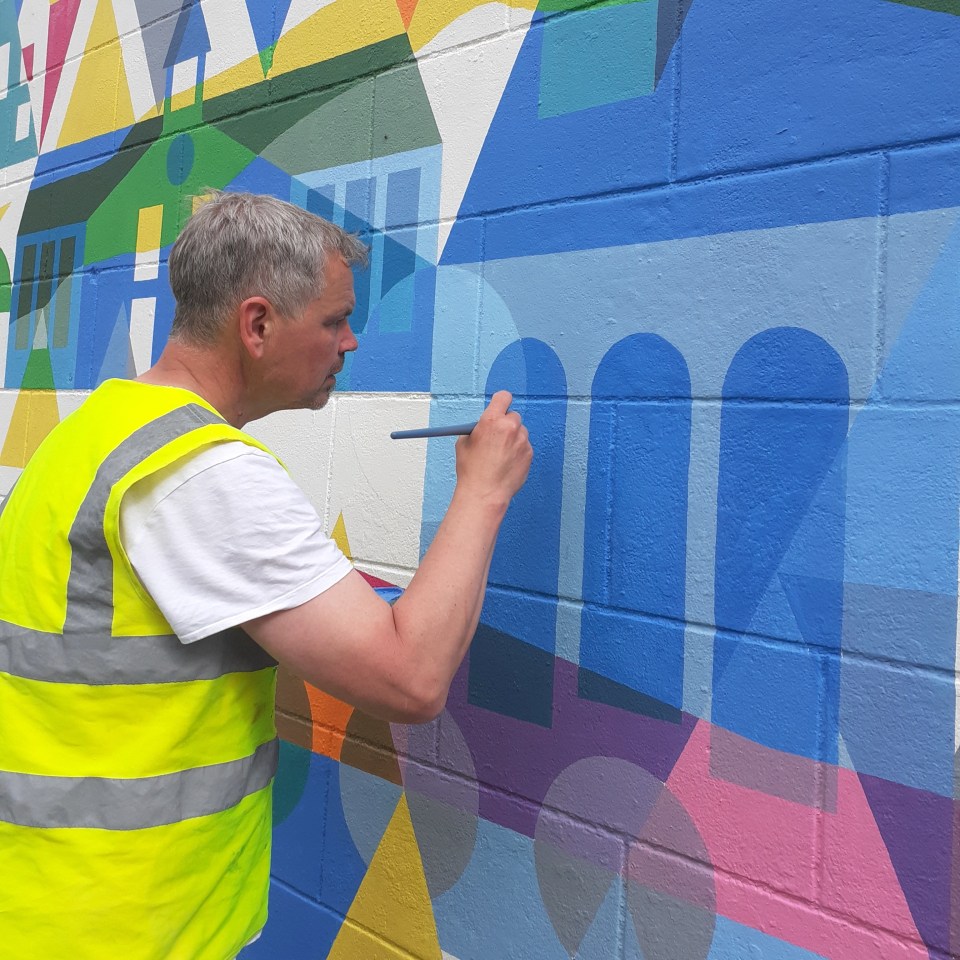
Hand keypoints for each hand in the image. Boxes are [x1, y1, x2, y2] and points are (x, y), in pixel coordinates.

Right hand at [454, 391, 532, 507]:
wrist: (485, 493)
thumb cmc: (471, 470)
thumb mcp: (464, 443)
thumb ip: (477, 428)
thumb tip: (484, 425)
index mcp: (491, 420)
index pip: (503, 397)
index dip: (501, 402)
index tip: (500, 407)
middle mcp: (509, 427)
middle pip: (513, 416)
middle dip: (506, 424)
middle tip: (498, 436)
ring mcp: (522, 441)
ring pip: (520, 432)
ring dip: (514, 438)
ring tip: (501, 454)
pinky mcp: (529, 453)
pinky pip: (525, 446)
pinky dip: (518, 451)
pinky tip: (507, 463)